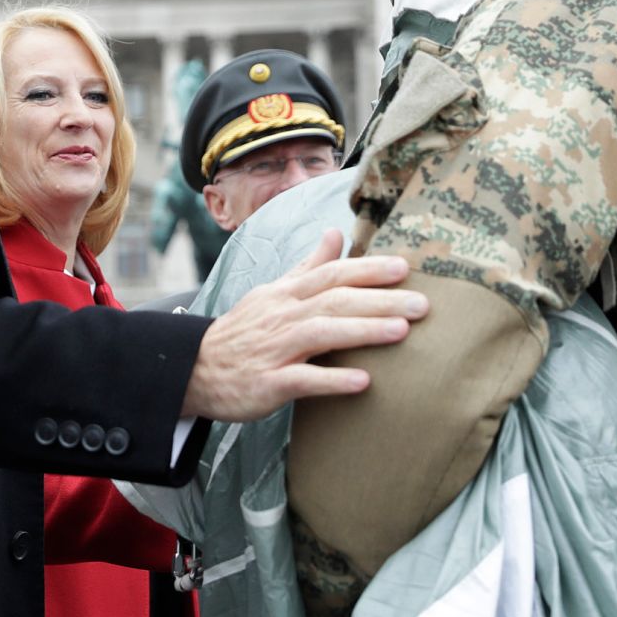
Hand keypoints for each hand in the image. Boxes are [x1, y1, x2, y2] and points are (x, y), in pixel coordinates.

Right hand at [181, 229, 424, 422]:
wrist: (194, 369)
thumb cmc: (243, 331)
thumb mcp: (273, 292)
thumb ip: (308, 266)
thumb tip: (336, 233)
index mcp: (286, 293)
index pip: (332, 274)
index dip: (368, 269)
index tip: (405, 268)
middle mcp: (283, 316)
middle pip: (334, 300)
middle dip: (380, 299)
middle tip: (423, 304)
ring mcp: (274, 349)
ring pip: (321, 333)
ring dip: (362, 331)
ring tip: (401, 332)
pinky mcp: (268, 383)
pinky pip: (302, 380)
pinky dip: (332, 380)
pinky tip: (362, 382)